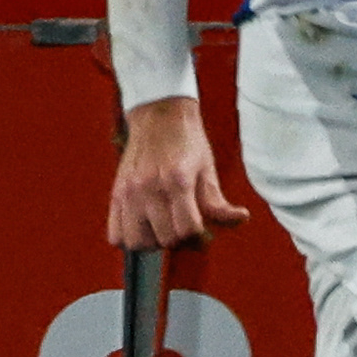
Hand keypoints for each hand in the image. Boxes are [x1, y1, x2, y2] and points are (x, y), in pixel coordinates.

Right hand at [106, 95, 251, 252]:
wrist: (159, 114)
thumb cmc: (187, 140)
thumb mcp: (208, 169)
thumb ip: (219, 201)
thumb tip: (240, 218)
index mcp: (177, 181)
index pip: (187, 230)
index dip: (200, 237)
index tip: (203, 230)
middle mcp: (150, 188)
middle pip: (164, 239)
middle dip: (180, 240)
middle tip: (185, 226)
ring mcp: (129, 192)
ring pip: (137, 242)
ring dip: (153, 242)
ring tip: (163, 228)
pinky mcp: (116, 193)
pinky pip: (116, 233)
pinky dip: (129, 238)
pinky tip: (144, 228)